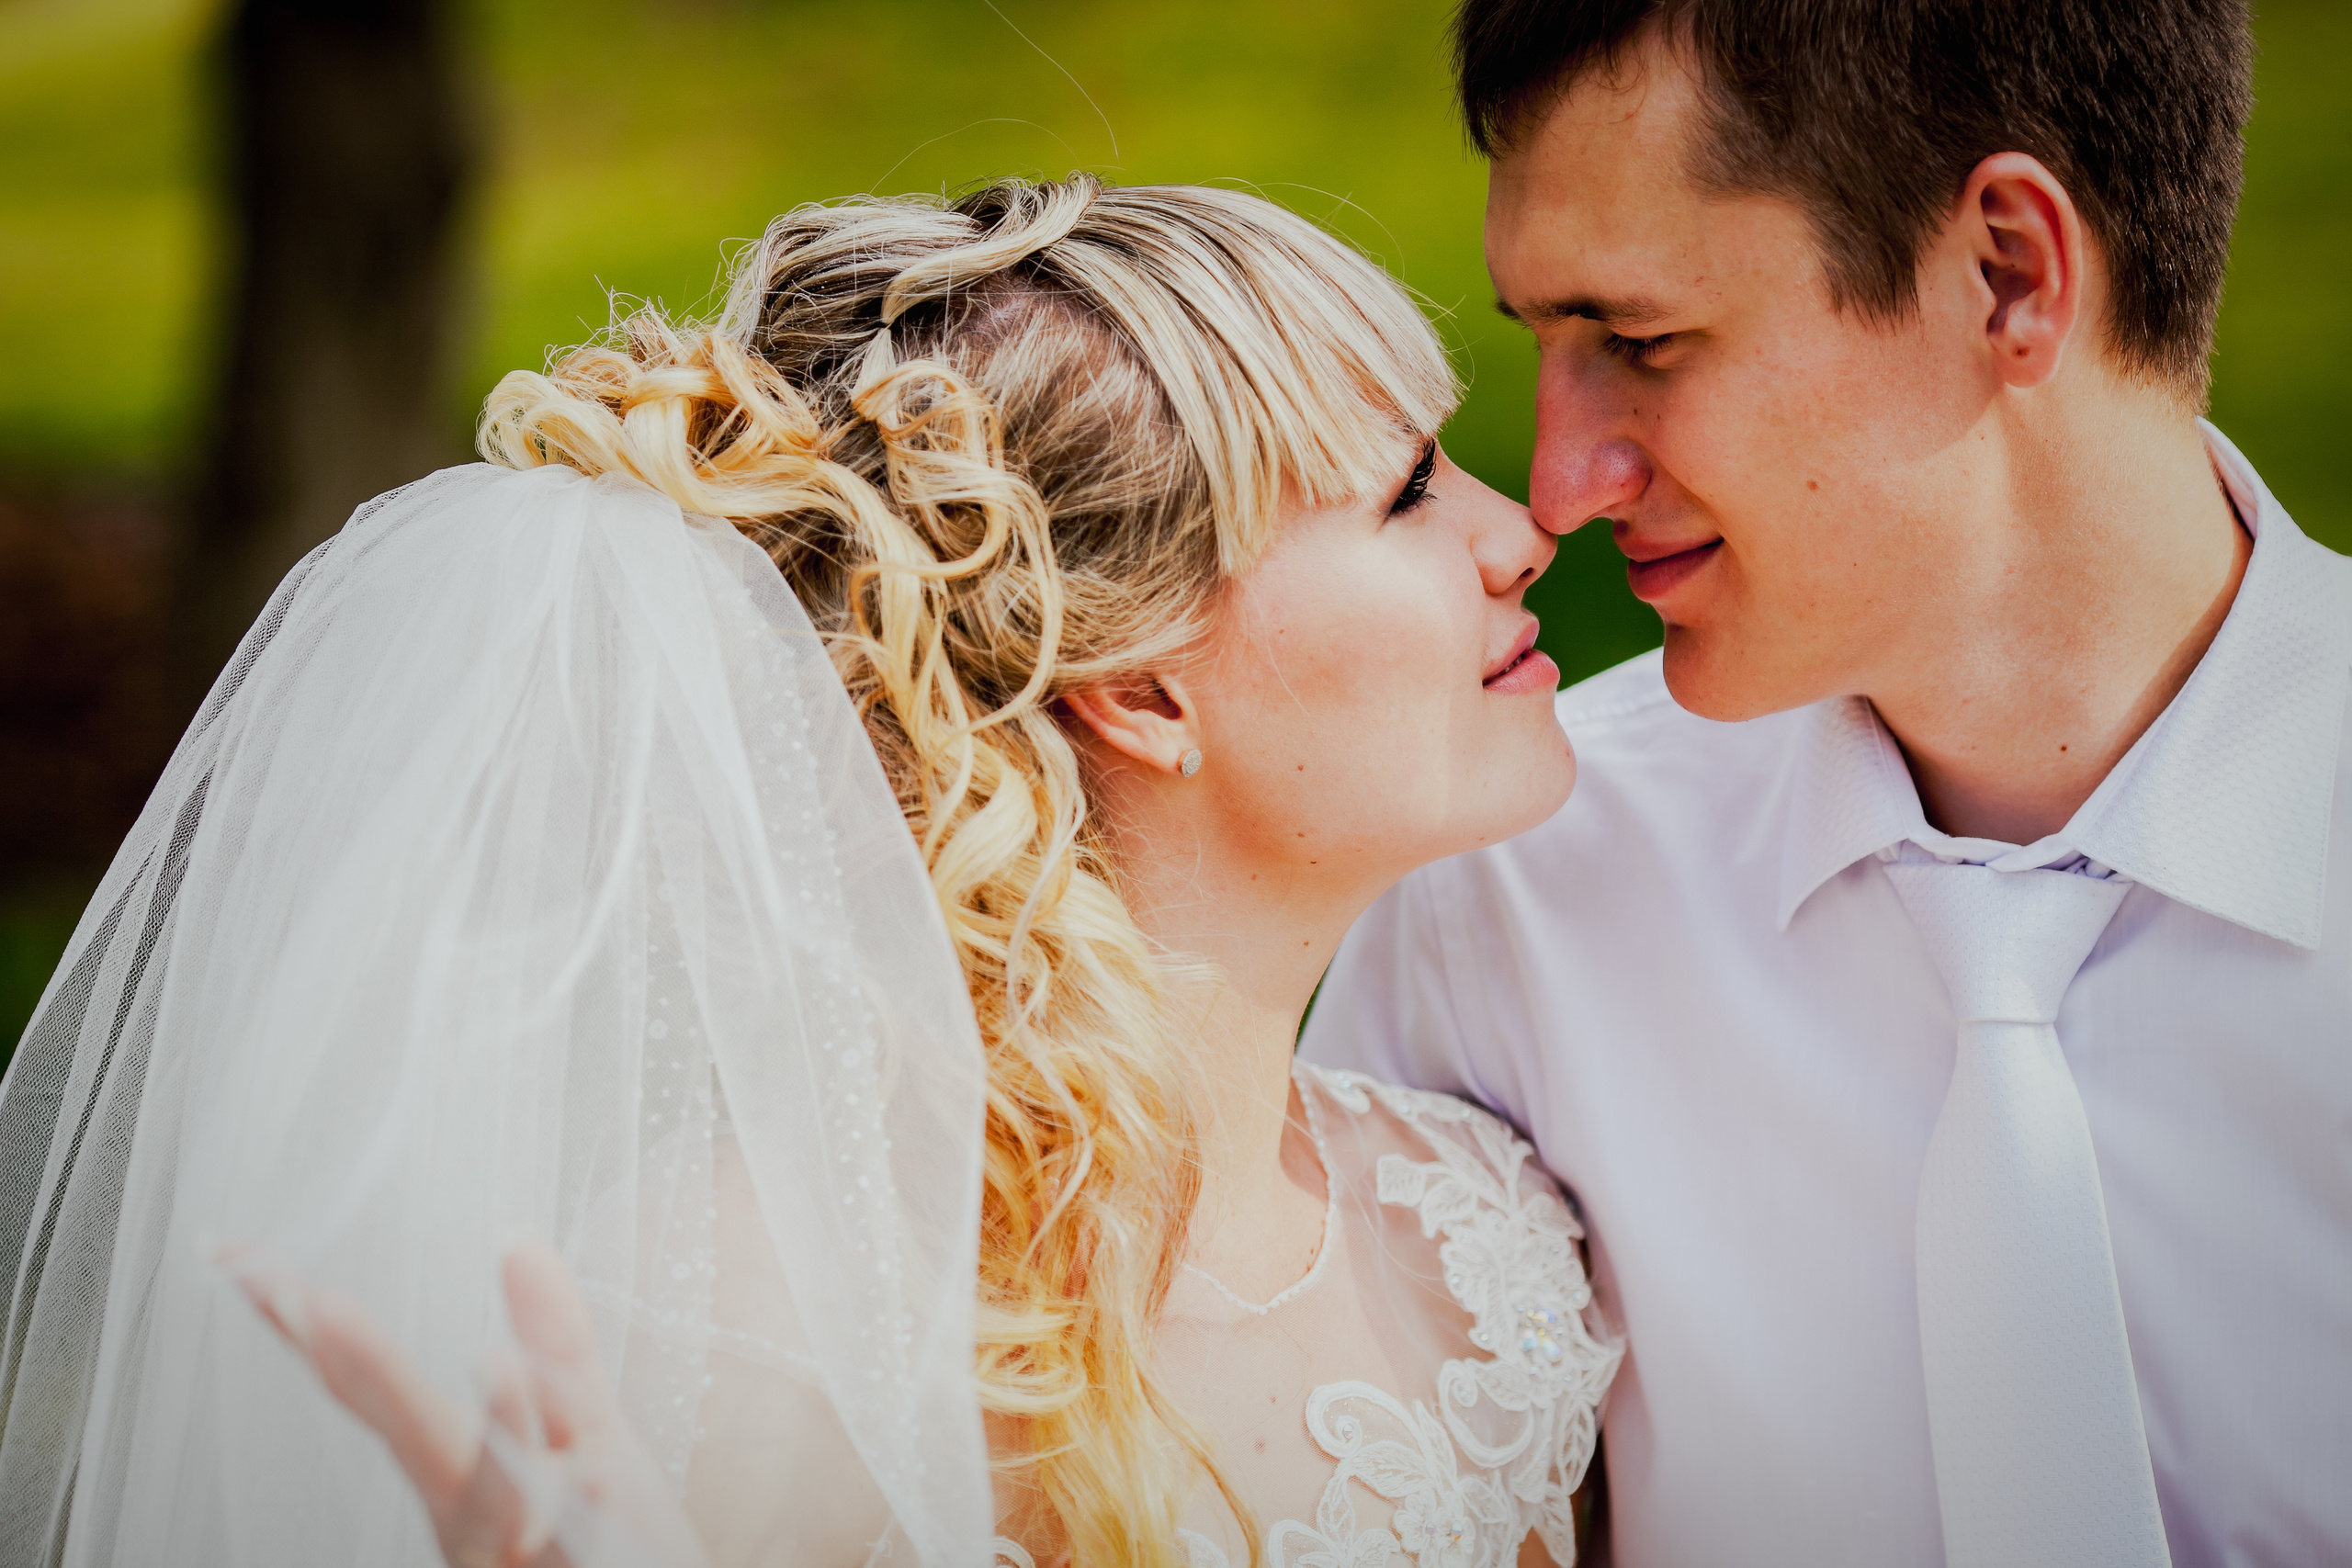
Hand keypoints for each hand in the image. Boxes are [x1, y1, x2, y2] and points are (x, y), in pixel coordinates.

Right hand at [227, 1240, 708, 1567]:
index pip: (363, 1381)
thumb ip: (551, 1337)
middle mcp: (461, 1511)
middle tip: (299, 1293)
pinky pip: (549, 1539)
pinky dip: (562, 1490)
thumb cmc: (605, 1533)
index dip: (298, 1320)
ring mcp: (499, 1552)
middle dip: (358, 1366)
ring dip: (493, 1426)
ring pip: (490, 1497)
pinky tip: (582, 1456)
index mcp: (453, 1460)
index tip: (232, 1254)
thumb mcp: (584, 1423)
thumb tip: (515, 1238)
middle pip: (403, 1430)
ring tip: (490, 1361)